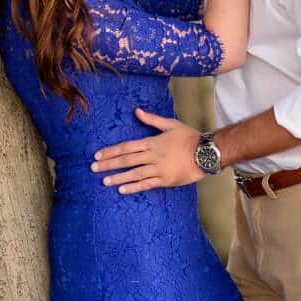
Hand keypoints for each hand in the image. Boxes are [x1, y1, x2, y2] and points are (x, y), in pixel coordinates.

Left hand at [90, 109, 205, 193]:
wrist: (206, 153)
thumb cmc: (189, 137)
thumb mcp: (170, 124)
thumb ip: (152, 119)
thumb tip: (136, 111)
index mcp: (152, 142)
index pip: (126, 147)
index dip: (111, 151)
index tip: (98, 155)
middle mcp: (153, 156)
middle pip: (126, 160)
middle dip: (109, 164)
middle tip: (94, 168)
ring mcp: (159, 169)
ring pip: (134, 174)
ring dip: (118, 177)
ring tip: (104, 181)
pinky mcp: (165, 180)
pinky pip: (146, 184)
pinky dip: (133, 187)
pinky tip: (122, 190)